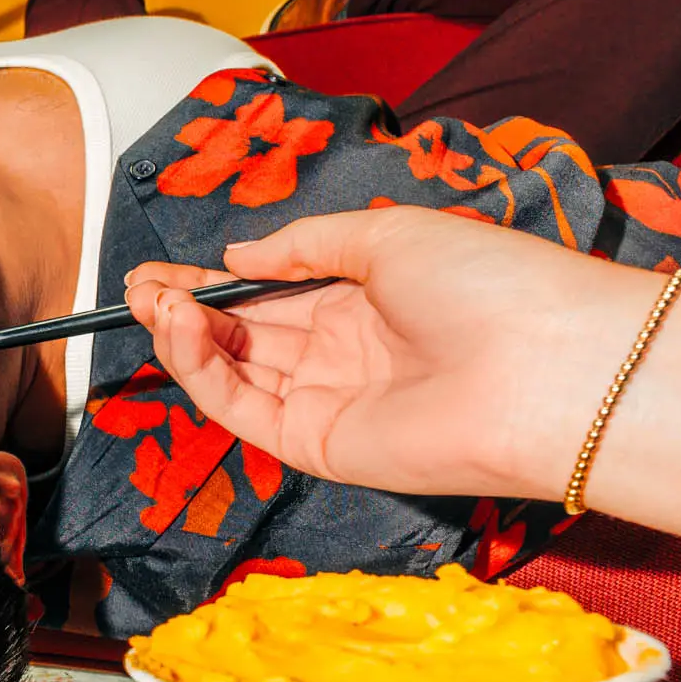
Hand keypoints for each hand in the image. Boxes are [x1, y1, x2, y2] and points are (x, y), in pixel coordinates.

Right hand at [121, 206, 660, 500]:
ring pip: (236, 372)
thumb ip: (302, 245)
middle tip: (134, 286)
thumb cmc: (491, 284)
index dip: (213, 280)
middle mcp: (346, 351)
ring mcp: (332, 400)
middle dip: (184, 308)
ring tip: (150, 302)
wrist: (546, 368)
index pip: (272, 291)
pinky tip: (183, 331)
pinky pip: (245, 408)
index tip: (161, 268)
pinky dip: (205, 372)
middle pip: (245, 332)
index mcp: (368, 298)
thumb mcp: (387, 235)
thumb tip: (237, 257)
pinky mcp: (320, 446)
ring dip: (186, 337)